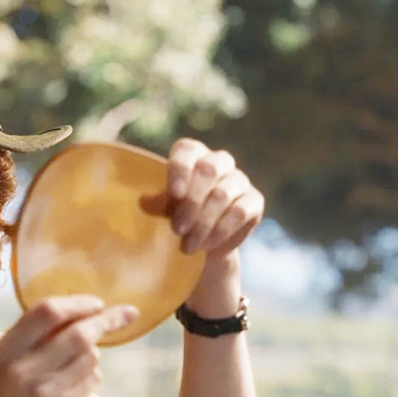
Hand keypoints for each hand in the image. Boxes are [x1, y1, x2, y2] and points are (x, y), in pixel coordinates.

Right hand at [0, 295, 137, 396]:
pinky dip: (91, 375)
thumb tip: (75, 312)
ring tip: (77, 361)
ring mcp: (47, 394)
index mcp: (4, 352)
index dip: (77, 303)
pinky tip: (75, 382)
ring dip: (93, 352)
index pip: (46, 313)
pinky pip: (92, 381)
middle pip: (79, 334)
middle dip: (108, 320)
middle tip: (127, 313)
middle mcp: (25, 371)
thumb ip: (29, 338)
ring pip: (91, 357)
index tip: (96, 302)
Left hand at [140, 138, 264, 258]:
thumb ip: (158, 203)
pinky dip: (221, 230)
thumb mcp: (164, 210)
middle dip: (191, 202)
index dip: (180, 170)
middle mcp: (219, 161)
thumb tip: (143, 201)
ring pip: (222, 194)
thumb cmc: (179, 217)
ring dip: (203, 223)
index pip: (187, 151)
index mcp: (193, 155)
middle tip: (177, 229)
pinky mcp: (254, 200)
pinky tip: (207, 245)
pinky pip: (240, 212)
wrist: (204, 243)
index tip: (174, 194)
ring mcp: (239, 179)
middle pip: (208, 169)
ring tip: (188, 245)